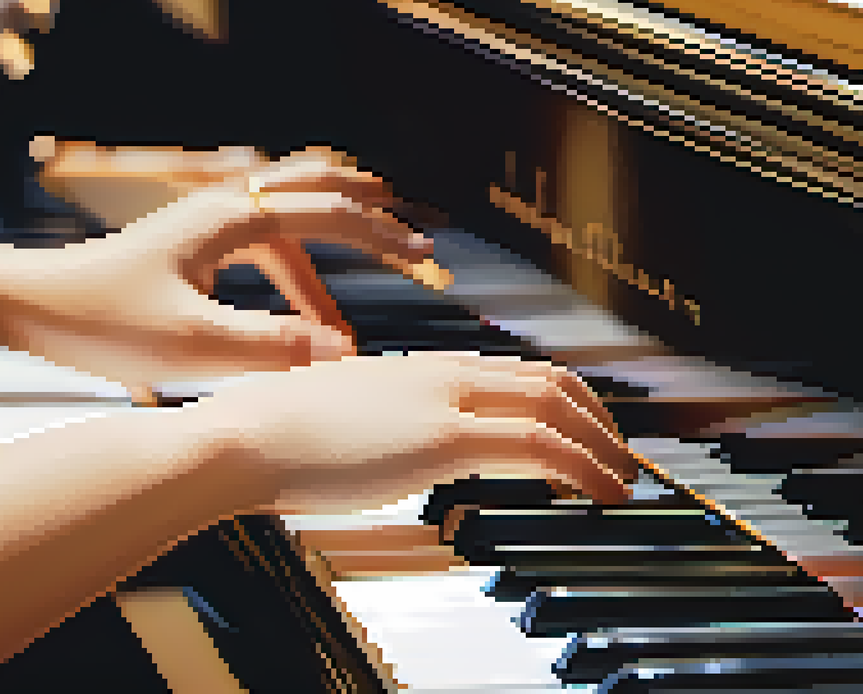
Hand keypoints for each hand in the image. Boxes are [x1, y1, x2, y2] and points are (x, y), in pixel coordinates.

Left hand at [0, 155, 430, 389]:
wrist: (27, 305)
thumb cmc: (97, 322)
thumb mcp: (187, 345)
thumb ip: (266, 348)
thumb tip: (339, 352)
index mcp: (227, 221)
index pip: (327, 213)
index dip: (383, 236)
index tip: (428, 258)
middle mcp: (218, 206)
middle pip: (313, 182)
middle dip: (370, 203)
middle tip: (417, 223)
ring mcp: (200, 220)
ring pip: (287, 203)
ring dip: (336, 224)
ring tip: (378, 251)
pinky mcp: (185, 243)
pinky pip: (261, 231)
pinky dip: (299, 251)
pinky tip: (304, 290)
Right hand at [197, 353, 638, 513]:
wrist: (240, 436)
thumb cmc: (271, 435)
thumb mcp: (338, 418)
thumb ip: (375, 424)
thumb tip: (384, 447)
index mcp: (416, 368)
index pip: (511, 374)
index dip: (561, 401)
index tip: (582, 433)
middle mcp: (439, 373)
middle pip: (548, 381)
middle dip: (597, 419)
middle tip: (619, 457)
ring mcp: (442, 401)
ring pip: (555, 407)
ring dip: (602, 446)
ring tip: (622, 481)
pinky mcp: (440, 438)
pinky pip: (537, 446)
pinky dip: (583, 467)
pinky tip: (597, 494)